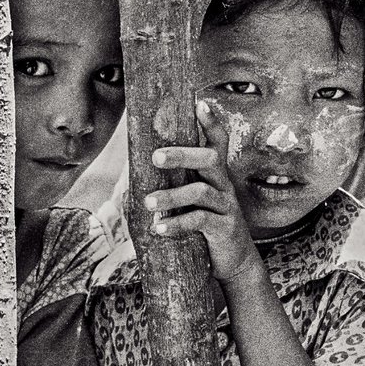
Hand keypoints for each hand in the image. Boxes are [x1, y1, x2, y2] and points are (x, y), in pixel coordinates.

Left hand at [144, 100, 259, 283]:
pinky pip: (201, 221)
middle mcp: (224, 185)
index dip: (211, 123)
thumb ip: (174, 189)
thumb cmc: (205, 227)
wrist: (233, 261)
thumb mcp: (193, 205)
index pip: (217, 143)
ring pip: (201, 191)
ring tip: (148, 202)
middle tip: (155, 157)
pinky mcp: (225, 229)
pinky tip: (159, 228)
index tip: (200, 103)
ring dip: (172, 196)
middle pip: (209, 159)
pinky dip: (178, 224)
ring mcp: (227, 206)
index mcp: (216, 175)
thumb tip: (131, 180)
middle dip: (182, 155)